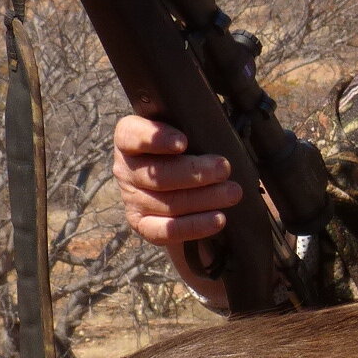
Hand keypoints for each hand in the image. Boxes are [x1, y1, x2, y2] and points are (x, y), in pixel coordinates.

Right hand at [112, 115, 240, 246]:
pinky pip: (165, 231)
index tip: (183, 142)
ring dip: (205, 198)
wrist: (180, 186)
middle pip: (157, 174)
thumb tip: (215, 129)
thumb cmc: (186, 149)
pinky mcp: (142, 225)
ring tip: (232, 193)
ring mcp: (132, 199)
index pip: (131, 135)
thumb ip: (191, 126)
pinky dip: (194, 226)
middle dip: (195, 172)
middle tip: (224, 168)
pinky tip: (218, 219)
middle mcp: (125, 169)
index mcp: (129, 139)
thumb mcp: (185, 131)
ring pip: (168, 203)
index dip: (155, 138)